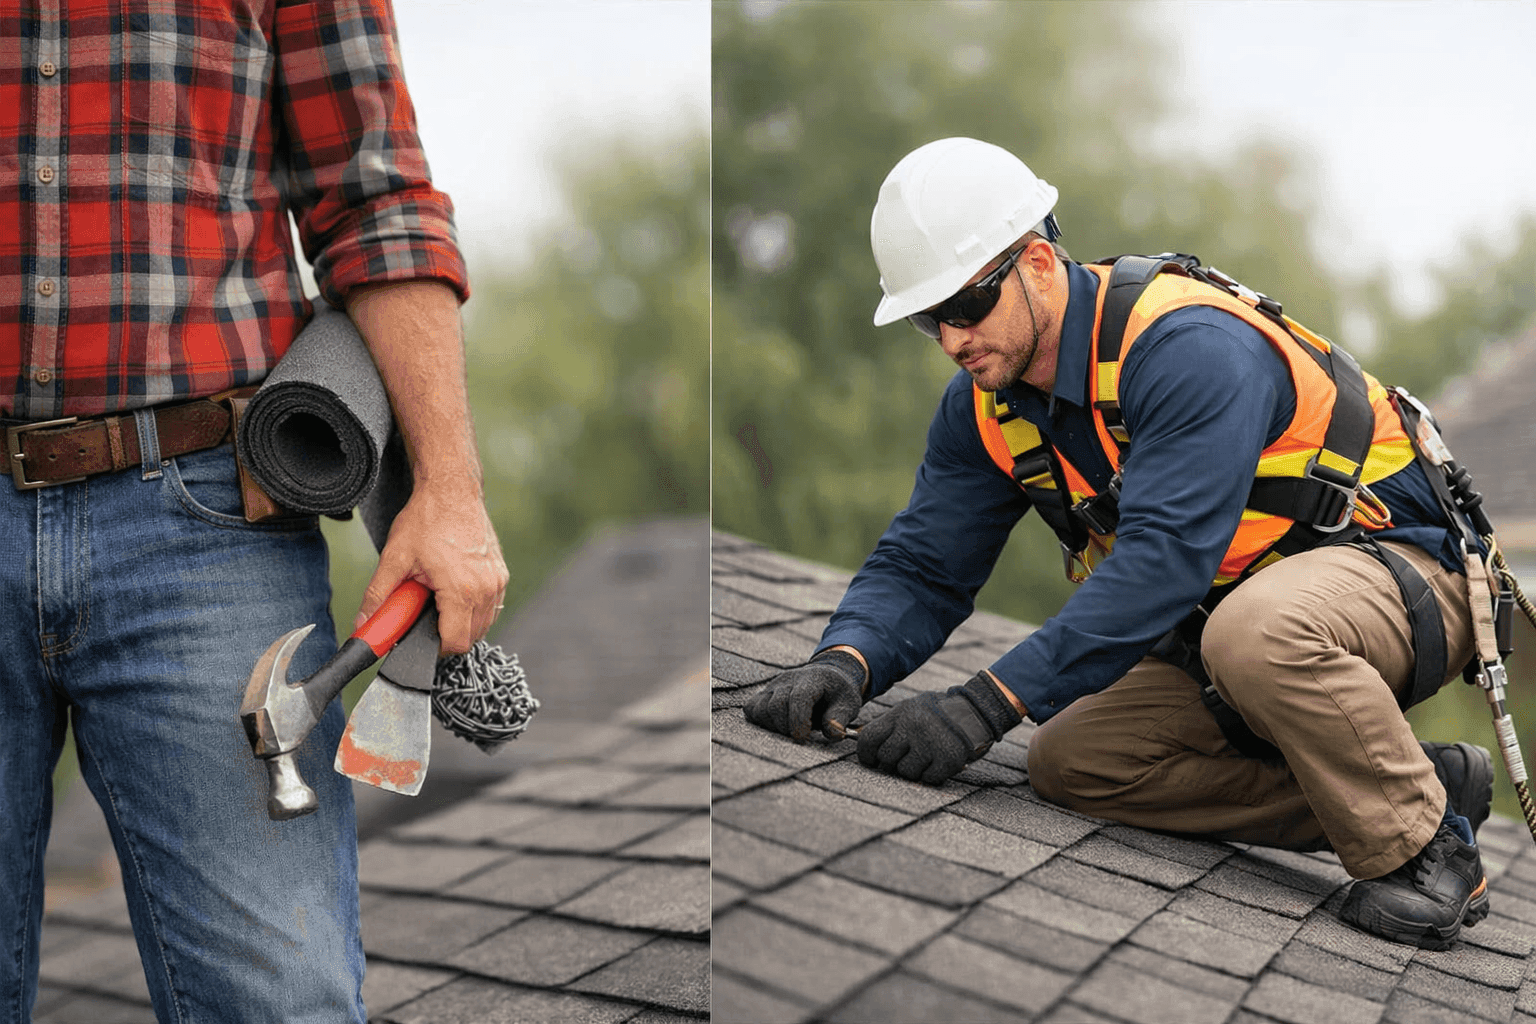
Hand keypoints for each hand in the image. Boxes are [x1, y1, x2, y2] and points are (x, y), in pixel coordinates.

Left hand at [356, 481, 507, 654]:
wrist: (452, 490)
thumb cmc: (426, 519)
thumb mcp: (394, 559)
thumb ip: (377, 597)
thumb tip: (363, 625)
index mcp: (460, 590)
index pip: (455, 643)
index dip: (434, 648)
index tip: (419, 638)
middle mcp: (486, 589)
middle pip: (471, 638)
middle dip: (447, 636)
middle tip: (425, 617)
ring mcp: (497, 581)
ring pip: (484, 624)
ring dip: (462, 623)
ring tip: (440, 602)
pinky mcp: (502, 573)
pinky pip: (491, 606)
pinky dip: (475, 609)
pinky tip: (455, 592)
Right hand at [744, 650, 864, 741]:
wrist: (826, 677)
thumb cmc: (837, 693)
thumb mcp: (848, 703)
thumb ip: (840, 719)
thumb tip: (834, 733)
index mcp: (812, 679)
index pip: (799, 697)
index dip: (798, 720)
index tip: (802, 739)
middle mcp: (789, 680)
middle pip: (776, 705)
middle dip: (787, 728)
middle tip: (801, 737)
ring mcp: (774, 685)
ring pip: (761, 708)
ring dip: (774, 726)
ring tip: (791, 730)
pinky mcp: (764, 693)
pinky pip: (751, 708)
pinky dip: (760, 721)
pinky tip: (777, 726)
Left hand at [857, 672, 1022, 785]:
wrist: (978, 710)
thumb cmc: (940, 713)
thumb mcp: (913, 709)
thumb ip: (892, 726)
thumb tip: (869, 747)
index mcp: (901, 713)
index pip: (869, 738)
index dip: (867, 755)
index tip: (873, 761)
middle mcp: (913, 727)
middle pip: (886, 759)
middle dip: (892, 764)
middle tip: (906, 759)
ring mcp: (930, 742)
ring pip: (906, 772)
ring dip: (914, 771)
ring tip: (926, 759)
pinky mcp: (948, 758)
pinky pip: (928, 779)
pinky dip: (933, 775)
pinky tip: (939, 763)